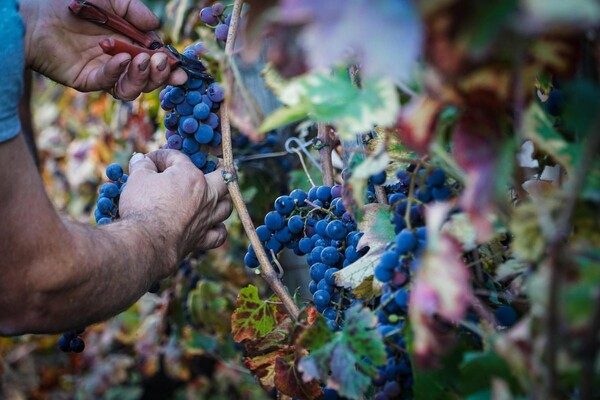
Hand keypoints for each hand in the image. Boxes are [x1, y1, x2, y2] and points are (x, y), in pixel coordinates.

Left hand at [20, 0, 186, 99]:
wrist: (35, 14)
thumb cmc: (71, 3)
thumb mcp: (111, 0)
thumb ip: (134, 11)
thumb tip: (156, 29)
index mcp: (129, 45)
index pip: (154, 62)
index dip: (169, 67)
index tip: (181, 68)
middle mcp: (119, 62)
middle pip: (147, 79)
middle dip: (159, 74)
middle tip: (162, 62)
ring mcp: (104, 73)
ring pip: (131, 88)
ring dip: (142, 77)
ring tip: (144, 61)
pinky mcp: (87, 80)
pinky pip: (108, 82)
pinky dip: (118, 72)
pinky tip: (122, 59)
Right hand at [119, 151, 232, 274]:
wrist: (146, 241)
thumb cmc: (143, 206)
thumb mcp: (138, 178)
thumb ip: (142, 166)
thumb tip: (140, 159)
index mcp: (191, 176)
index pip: (179, 158)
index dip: (162, 156)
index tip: (150, 161)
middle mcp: (205, 196)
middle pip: (222, 178)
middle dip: (217, 170)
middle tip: (212, 166)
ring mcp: (207, 218)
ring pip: (226, 206)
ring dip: (222, 200)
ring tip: (215, 197)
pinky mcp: (202, 238)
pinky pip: (219, 234)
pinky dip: (218, 230)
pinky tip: (213, 227)